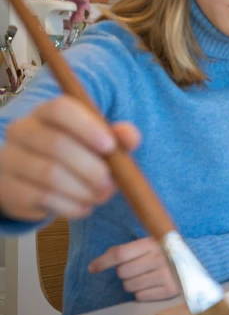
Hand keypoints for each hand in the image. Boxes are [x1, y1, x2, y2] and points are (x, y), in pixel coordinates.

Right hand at [0, 97, 140, 221]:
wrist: (35, 181)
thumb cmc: (76, 154)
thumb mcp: (98, 141)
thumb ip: (117, 136)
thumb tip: (130, 136)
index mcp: (46, 112)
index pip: (61, 109)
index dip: (87, 127)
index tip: (110, 147)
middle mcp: (22, 131)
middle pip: (57, 145)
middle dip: (92, 168)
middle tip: (111, 184)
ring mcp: (10, 160)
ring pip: (50, 175)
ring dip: (84, 190)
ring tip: (100, 196)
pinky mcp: (8, 189)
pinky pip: (42, 198)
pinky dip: (71, 206)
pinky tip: (84, 206)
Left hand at [89, 237, 179, 301]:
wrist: (194, 262)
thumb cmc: (164, 252)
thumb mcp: (148, 244)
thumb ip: (126, 250)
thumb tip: (96, 264)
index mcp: (152, 243)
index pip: (120, 254)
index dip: (103, 261)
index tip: (93, 268)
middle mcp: (160, 257)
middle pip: (122, 272)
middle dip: (125, 272)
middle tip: (138, 267)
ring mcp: (166, 274)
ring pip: (129, 286)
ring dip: (133, 283)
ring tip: (146, 276)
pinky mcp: (170, 289)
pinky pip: (140, 296)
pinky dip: (142, 292)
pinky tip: (153, 284)